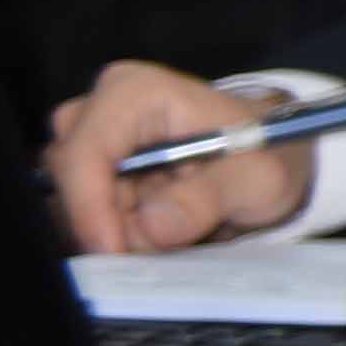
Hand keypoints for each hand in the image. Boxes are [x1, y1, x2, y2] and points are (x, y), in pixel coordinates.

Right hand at [39, 63, 302, 255]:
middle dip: (116, 224)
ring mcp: (91, 145)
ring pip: (76, 209)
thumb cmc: (267, 154)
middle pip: (72, 186)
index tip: (115, 250)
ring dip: (126, 231)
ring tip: (186, 224)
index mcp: (136, 94)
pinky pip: (88, 220)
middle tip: (173, 239)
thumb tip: (153, 225)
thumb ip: (210, 197)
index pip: (84, 154)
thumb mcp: (259, 177)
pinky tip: (170, 227)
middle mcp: (100, 112)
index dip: (90, 207)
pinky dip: (126, 235)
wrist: (272, 159)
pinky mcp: (91, 176)